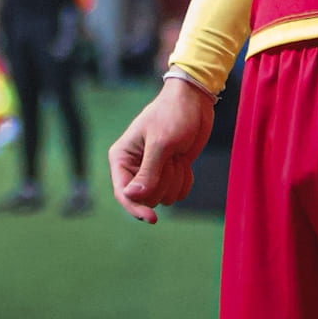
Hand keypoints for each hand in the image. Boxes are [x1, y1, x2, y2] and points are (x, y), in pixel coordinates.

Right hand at [108, 78, 214, 224]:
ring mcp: (154, 171)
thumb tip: (133, 197)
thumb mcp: (161, 142)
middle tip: (170, 157)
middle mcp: (135, 167)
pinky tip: (184, 159)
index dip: (135, 208)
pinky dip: (185, 179)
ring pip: (164, 198)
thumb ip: (148, 172)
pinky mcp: (170, 172)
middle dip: (163, 181)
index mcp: (122, 157)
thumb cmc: (174, 114)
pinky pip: (178, 193)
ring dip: (176, 178)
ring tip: (177, 154)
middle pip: (146, 198)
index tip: (152, 219)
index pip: (122, 194)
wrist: (195, 100)